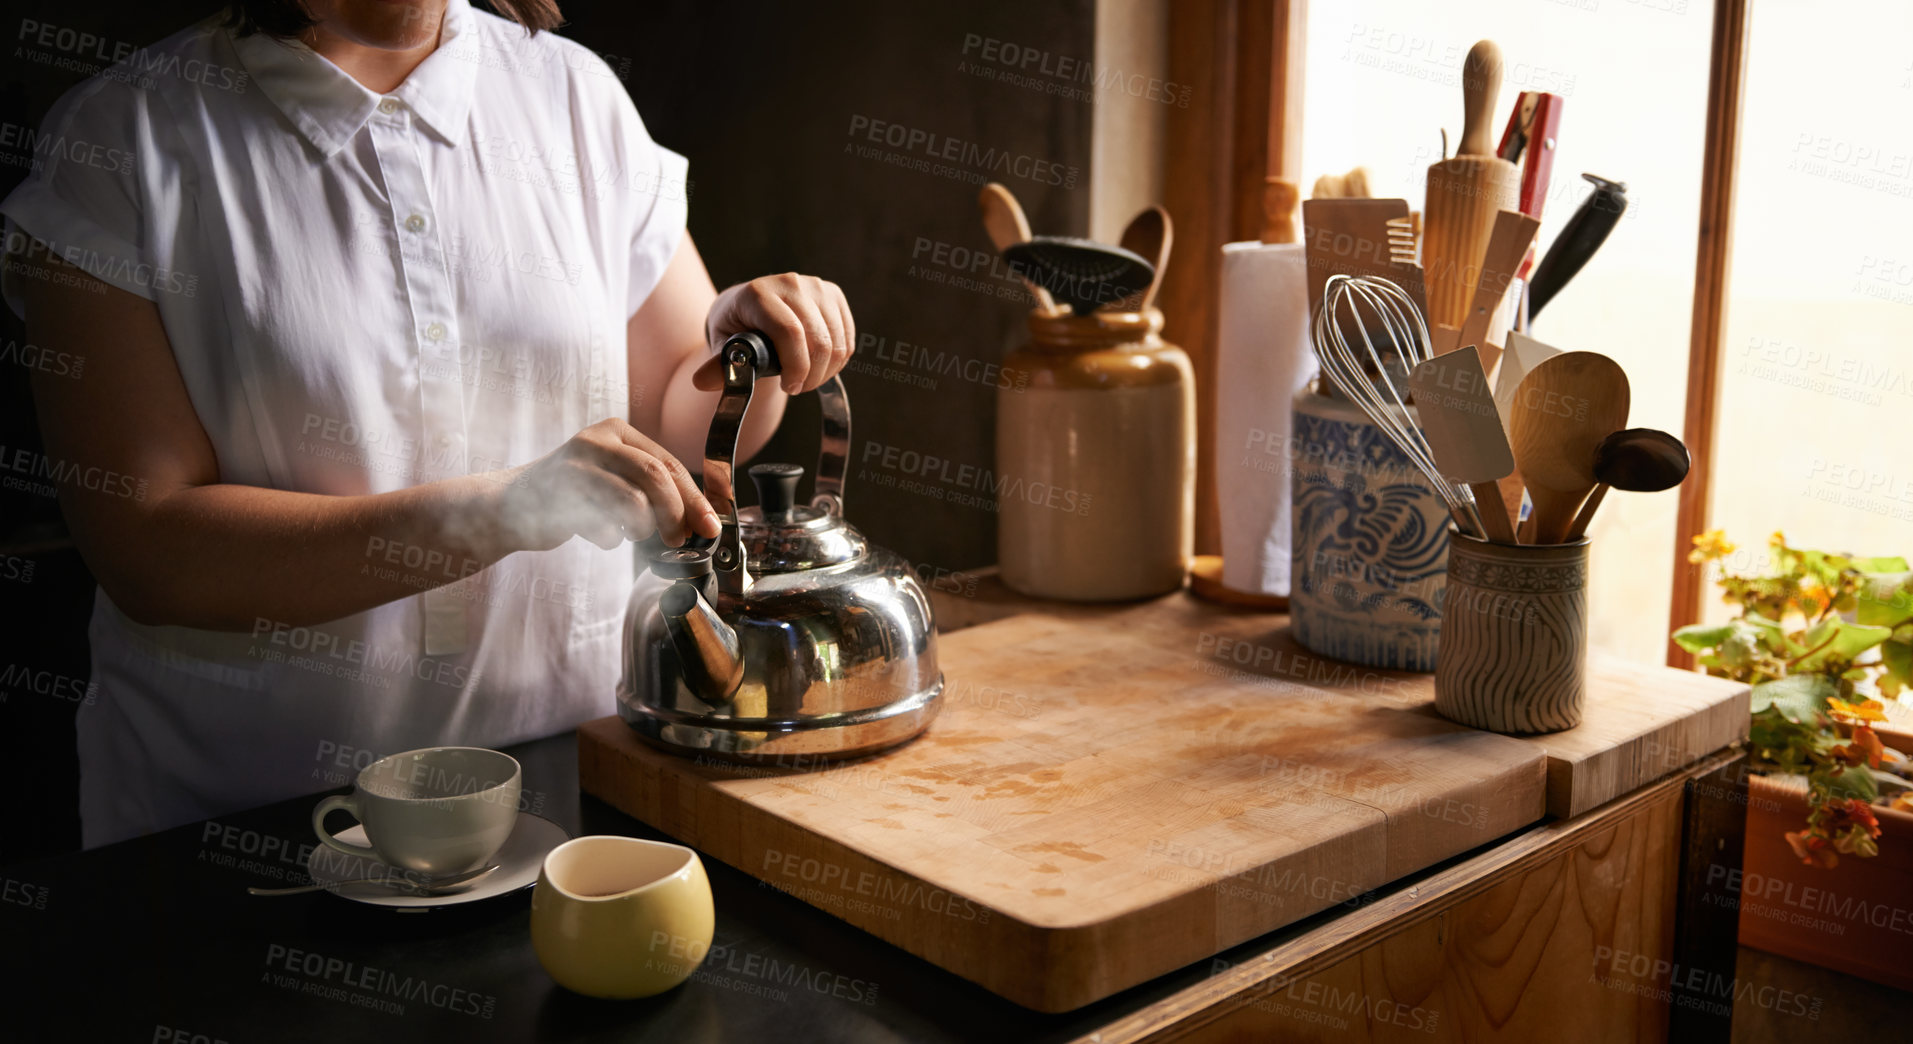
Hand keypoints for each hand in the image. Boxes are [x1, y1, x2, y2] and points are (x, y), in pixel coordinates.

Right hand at [493, 419, 719, 551]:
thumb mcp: (614, 479)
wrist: (507, 506)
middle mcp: (598, 440)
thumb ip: (653, 491)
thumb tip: (701, 520)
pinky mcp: (561, 493)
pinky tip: (593, 532)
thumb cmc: (570, 497)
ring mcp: (577, 463)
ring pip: (635, 502)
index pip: (670, 463)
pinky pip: (605, 526)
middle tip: (679, 540)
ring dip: (638, 529)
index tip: (710, 526)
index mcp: (617, 431)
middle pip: (657, 477)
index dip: (695, 498)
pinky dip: (607, 540)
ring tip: (623, 531)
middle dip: (677, 515)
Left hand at [693, 273, 854, 394]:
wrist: (749, 307)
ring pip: (837, 343)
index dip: (796, 366)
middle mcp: (790, 283)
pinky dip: (836, 362)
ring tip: (804, 379)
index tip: (790, 387)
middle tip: (796, 388)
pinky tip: (817, 366)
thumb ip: (719, 365)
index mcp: (758, 293)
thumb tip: (701, 381)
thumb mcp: (721, 347)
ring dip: (824, 372)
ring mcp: (815, 286)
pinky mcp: (833, 295)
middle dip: (811, 376)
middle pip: (818, 340)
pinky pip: (846, 339)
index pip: (789, 332)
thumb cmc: (735, 330)